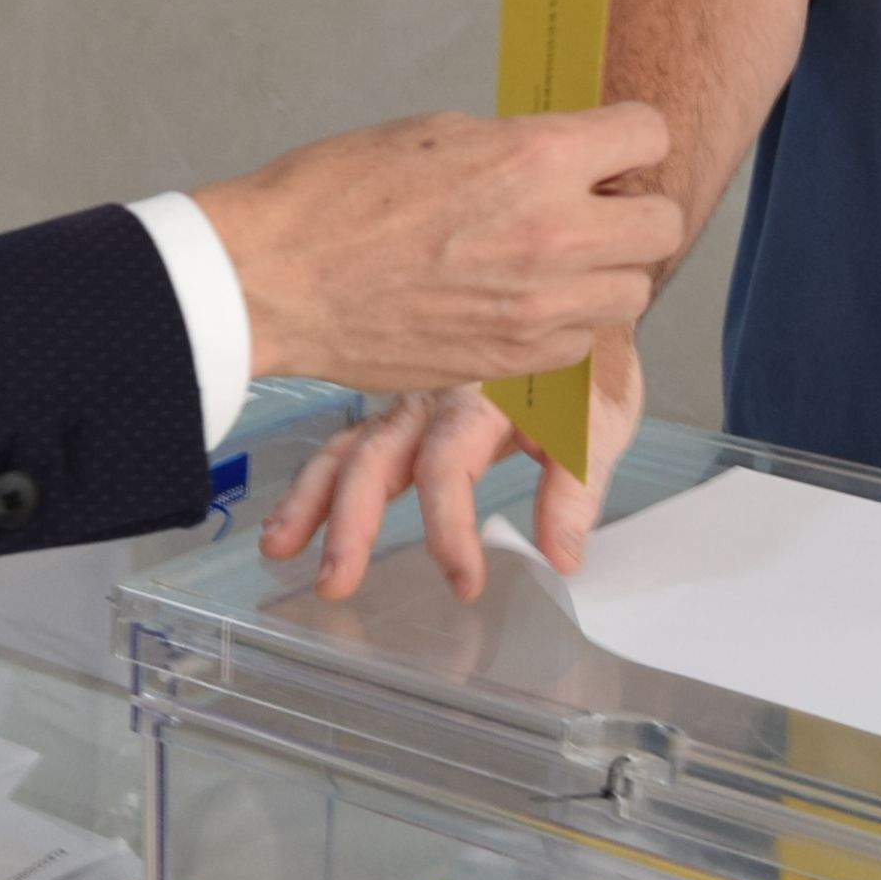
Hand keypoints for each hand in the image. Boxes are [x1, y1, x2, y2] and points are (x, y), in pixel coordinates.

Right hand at [195, 106, 678, 397]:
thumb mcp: (437, 135)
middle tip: (594, 207)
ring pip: (631, 293)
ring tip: (555, 261)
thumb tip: (562, 154)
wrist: (276, 281)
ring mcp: (538, 306)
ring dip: (604, 273)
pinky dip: (563, 324)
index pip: (648, 135)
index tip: (610, 147)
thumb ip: (518, 145)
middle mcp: (553, 233)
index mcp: (535, 158)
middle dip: (633, 209)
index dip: (629, 137)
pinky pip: (579, 342)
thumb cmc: (334, 198)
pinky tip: (519, 302)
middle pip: (661, 223)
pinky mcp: (512, 358)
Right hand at [263, 329, 644, 599]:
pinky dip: (314, 485)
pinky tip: (288, 524)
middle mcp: (431, 396)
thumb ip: (575, 488)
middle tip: (336, 581)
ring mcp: (405, 402)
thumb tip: (561, 555)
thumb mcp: (599, 419)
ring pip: (347, 449)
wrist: (571, 296)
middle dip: (350, 523)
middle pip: (375, 458)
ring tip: (281, 548)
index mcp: (481, 395)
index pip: (447, 467)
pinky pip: (345, 447)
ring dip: (311, 501)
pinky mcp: (396, 413)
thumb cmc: (587, 362)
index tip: (464, 582)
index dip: (449, 528)